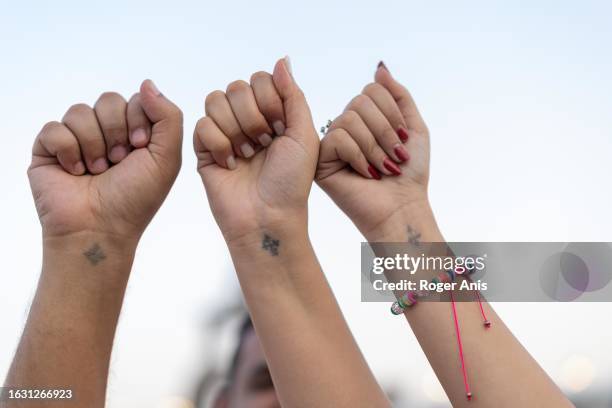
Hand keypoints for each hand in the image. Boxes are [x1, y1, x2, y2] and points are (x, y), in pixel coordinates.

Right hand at [28, 80, 182, 241]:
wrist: (101, 228)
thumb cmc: (136, 198)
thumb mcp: (167, 157)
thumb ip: (168, 117)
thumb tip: (147, 83)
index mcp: (135, 134)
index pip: (136, 99)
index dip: (139, 120)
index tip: (140, 148)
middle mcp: (107, 133)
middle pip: (108, 100)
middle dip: (116, 132)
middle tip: (118, 161)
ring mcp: (76, 140)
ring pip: (80, 111)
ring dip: (93, 145)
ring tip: (97, 171)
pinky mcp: (49, 150)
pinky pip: (54, 128)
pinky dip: (68, 151)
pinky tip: (75, 172)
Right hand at [194, 58, 318, 242]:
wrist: (268, 217)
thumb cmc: (291, 182)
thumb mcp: (304, 135)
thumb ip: (293, 95)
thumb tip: (282, 61)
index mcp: (272, 114)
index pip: (260, 80)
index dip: (269, 101)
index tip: (281, 129)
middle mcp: (248, 120)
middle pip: (236, 87)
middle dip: (253, 117)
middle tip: (264, 145)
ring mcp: (225, 134)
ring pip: (215, 101)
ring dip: (235, 129)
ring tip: (248, 155)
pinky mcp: (204, 150)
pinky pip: (201, 125)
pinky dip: (218, 144)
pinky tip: (230, 164)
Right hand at [316, 62, 437, 240]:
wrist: (402, 207)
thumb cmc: (409, 173)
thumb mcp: (414, 128)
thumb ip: (399, 96)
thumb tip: (380, 68)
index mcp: (365, 119)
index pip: (372, 90)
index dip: (392, 113)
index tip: (403, 142)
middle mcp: (345, 128)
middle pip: (360, 102)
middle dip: (385, 131)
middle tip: (394, 158)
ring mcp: (332, 144)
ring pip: (349, 119)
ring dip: (375, 147)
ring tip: (382, 169)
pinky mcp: (322, 160)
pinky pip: (338, 138)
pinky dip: (359, 156)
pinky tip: (365, 174)